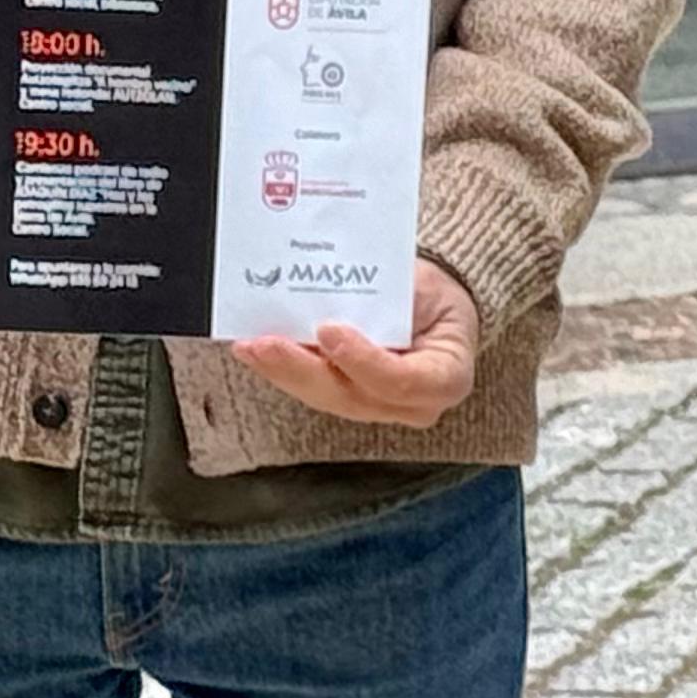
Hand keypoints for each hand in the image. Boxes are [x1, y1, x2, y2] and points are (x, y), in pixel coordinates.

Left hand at [231, 256, 480, 426]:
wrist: (440, 309)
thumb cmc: (437, 297)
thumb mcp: (425, 287)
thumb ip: (388, 299)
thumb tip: (336, 298)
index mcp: (446, 378)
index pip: (402, 381)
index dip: (362, 360)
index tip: (329, 330)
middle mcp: (414, 407)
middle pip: (352, 397)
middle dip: (303, 370)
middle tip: (266, 344)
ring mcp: (380, 410)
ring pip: (327, 398)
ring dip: (284, 372)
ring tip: (251, 347)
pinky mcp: (353, 402)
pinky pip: (317, 391)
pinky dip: (286, 371)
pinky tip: (259, 354)